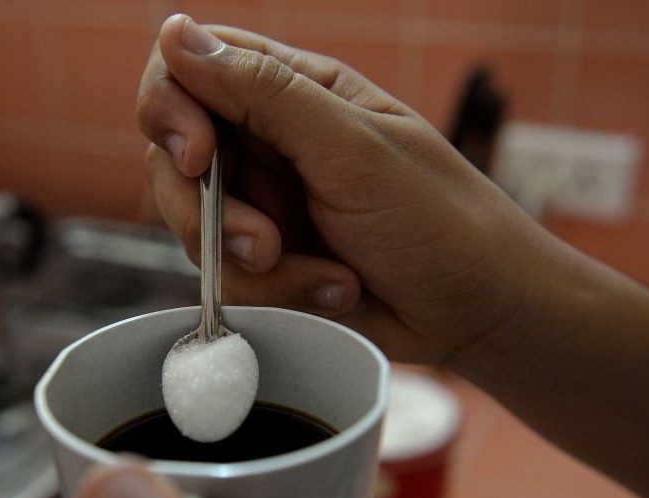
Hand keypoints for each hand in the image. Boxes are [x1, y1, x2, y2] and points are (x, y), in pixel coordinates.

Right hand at [138, 14, 540, 363]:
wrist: (478, 314)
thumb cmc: (438, 219)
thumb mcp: (353, 148)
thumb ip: (263, 93)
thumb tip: (174, 32)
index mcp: (291, 92)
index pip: (187, 70)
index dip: (170, 107)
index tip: (199, 155)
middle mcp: (266, 145)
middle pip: (172, 159)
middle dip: (211, 212)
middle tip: (266, 244)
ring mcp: (263, 207)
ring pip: (194, 228)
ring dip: (255, 267)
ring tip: (326, 276)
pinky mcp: (266, 265)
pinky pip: (227, 280)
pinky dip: (280, 294)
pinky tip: (334, 292)